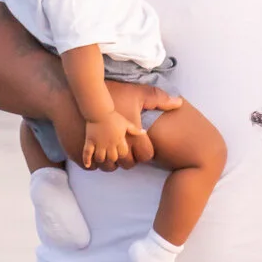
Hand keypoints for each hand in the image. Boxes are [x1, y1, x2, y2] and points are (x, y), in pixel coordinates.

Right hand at [54, 82, 182, 169]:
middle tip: (126, 152)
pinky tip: (93, 158)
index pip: (145, 156)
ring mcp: (99, 149)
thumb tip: (179, 103)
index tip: (141, 147)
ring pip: (108, 167)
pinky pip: (88, 164)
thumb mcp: (139, 94)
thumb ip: (159, 100)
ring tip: (111, 154)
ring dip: (110, 162)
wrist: (83, 96)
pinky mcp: (82, 149)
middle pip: (127, 165)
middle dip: (128, 160)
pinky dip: (92, 163)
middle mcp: (116, 146)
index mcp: (132, 137)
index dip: (145, 153)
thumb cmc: (113, 94)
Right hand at [82, 113, 134, 168]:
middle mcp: (109, 143)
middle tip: (109, 157)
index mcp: (119, 140)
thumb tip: (144, 132)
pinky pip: (87, 153)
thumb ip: (135, 130)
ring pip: (100, 158)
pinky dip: (87, 160)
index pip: (123, 154)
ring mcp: (99, 143)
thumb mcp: (126, 123)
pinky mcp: (89, 141)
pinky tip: (87, 165)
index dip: (122, 155)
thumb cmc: (113, 117)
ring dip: (101, 160)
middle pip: (112, 158)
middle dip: (112, 159)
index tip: (119, 153)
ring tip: (101, 158)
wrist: (99, 111)